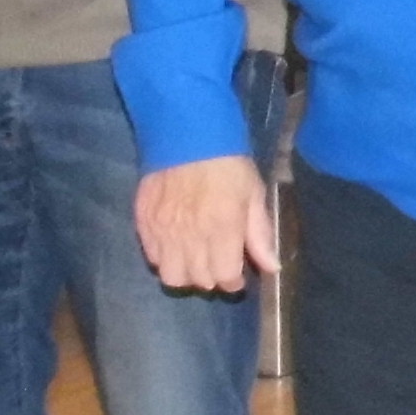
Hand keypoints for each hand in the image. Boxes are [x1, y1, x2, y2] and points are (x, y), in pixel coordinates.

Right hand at [137, 153, 275, 294]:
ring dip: (186, 273)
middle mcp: (190, 235)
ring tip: (194, 260)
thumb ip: (260, 234)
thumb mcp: (253, 194)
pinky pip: (152, 257)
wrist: (185, 133)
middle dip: (212, 278)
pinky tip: (175, 244)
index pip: (225, 277)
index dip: (234, 281)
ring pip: (172, 276)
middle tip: (217, 263)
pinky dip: (164, 258)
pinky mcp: (144, 222)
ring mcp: (163, 230)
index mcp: (222, 228)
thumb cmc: (227, 163)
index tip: (237, 273)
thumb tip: (271, 268)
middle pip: (199, 280)